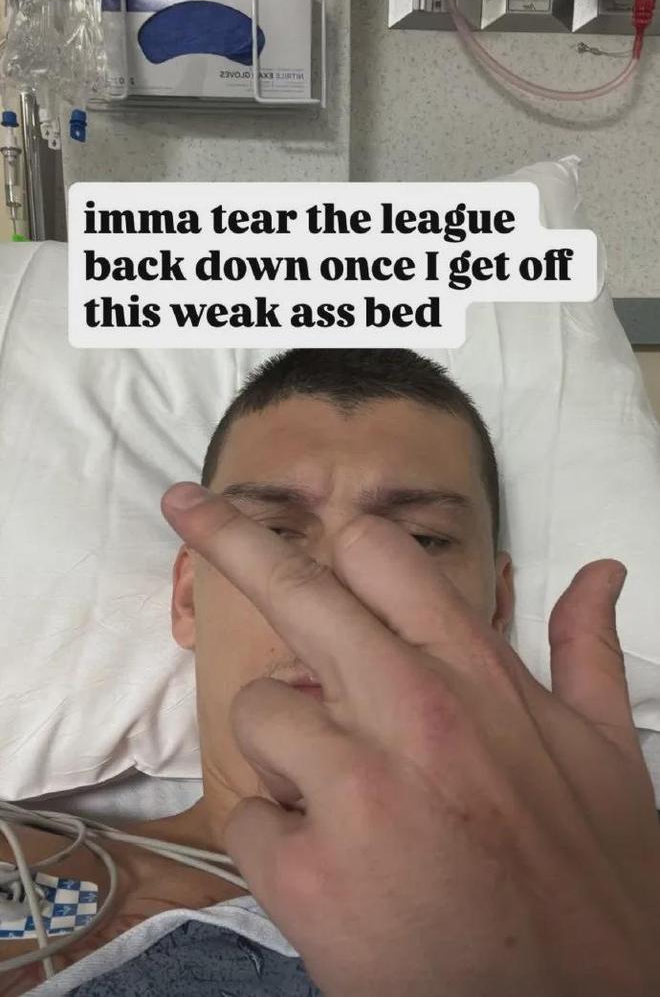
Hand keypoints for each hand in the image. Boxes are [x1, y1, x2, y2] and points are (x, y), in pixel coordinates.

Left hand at [162, 482, 659, 996]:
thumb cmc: (591, 881)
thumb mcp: (606, 754)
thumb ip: (586, 650)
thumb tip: (601, 571)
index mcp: (475, 673)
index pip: (378, 556)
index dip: (329, 537)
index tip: (283, 516)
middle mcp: (409, 709)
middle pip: (292, 588)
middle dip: (227, 538)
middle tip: (183, 507)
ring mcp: (354, 788)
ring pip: (258, 711)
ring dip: (287, 749)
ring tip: (345, 797)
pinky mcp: (308, 875)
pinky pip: (248, 819)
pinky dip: (280, 840)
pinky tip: (337, 870)